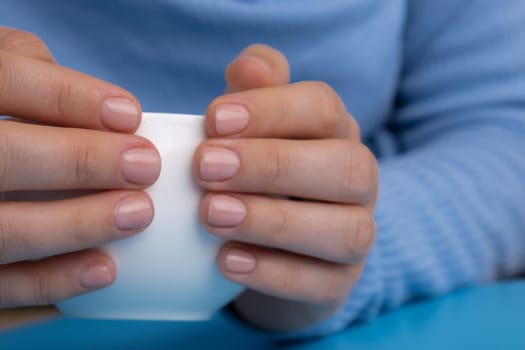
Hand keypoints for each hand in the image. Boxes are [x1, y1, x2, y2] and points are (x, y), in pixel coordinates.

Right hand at [0, 27, 159, 306]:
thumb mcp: (1, 71)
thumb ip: (37, 74)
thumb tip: (110, 109)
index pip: (6, 80)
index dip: (67, 97)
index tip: (131, 115)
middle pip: (4, 156)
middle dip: (80, 161)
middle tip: (146, 166)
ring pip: (3, 229)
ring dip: (76, 224)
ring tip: (139, 213)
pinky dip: (50, 281)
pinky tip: (105, 269)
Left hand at [194, 45, 377, 330]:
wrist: (273, 246)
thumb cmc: (258, 175)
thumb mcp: (252, 130)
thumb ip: (254, 94)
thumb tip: (250, 67)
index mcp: (336, 134)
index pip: (323, 108)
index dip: (271, 110)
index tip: (212, 120)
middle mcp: (358, 182)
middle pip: (347, 167)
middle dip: (274, 165)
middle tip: (205, 168)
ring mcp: (356, 235)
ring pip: (346, 230)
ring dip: (275, 221)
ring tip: (212, 215)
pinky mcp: (339, 283)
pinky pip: (322, 283)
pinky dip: (273, 272)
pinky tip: (225, 261)